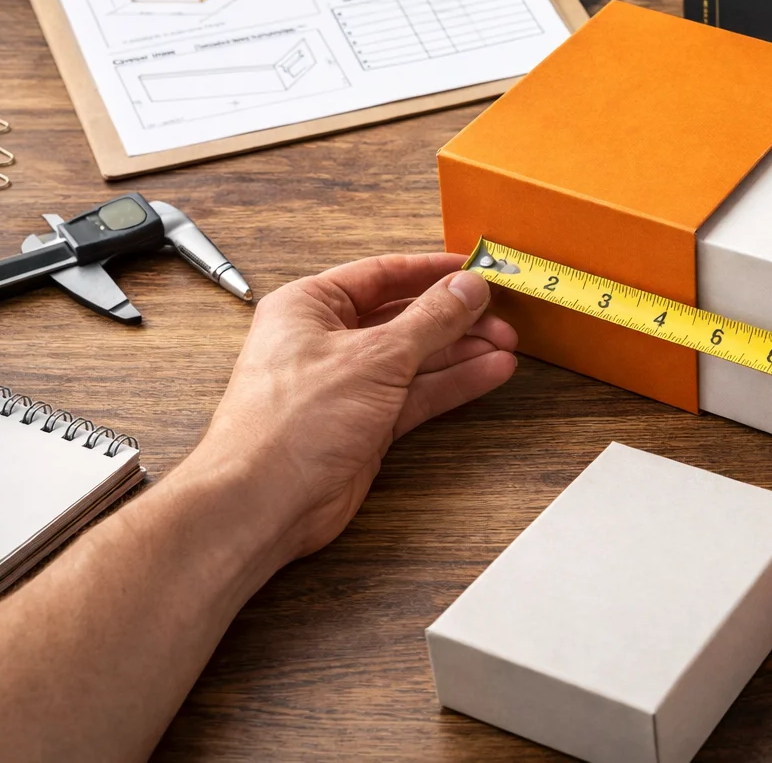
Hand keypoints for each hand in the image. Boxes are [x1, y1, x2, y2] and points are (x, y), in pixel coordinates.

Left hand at [195, 253, 516, 562]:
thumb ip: (430, 320)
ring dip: (461, 352)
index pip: (382, 274)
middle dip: (456, 317)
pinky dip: (452, 383)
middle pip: (405, 317)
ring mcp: (347, 384)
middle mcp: (326, 341)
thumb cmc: (290, 425)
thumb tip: (467, 287)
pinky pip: (416, 394)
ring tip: (507, 344)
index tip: (476, 269)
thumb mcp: (375, 357)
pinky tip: (488, 372)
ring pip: (416, 358)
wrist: (264, 502)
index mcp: (310, 307)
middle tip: (501, 315)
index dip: (433, 271)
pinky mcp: (365, 423)